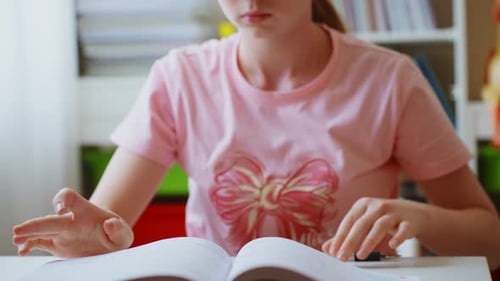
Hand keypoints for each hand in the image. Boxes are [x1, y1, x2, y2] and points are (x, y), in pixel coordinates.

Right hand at [12, 188, 133, 257]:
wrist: (111, 242)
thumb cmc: (117, 235)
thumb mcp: (124, 234)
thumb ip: (120, 229)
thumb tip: (109, 224)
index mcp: (86, 213)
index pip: (71, 197)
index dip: (63, 199)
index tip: (62, 210)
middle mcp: (71, 220)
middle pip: (51, 219)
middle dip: (35, 224)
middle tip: (19, 230)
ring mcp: (63, 232)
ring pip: (41, 230)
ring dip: (28, 233)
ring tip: (17, 239)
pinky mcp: (58, 244)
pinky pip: (40, 242)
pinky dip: (30, 244)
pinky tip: (23, 249)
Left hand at [322, 197, 422, 260]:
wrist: (412, 213)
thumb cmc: (382, 218)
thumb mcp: (363, 222)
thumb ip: (345, 235)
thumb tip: (327, 248)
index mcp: (363, 205)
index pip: (348, 222)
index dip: (339, 237)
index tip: (333, 252)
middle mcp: (377, 206)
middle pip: (361, 224)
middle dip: (350, 241)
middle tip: (342, 256)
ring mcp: (393, 213)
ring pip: (380, 226)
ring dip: (369, 241)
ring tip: (361, 255)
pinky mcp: (408, 221)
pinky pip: (404, 229)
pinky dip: (398, 236)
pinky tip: (392, 245)